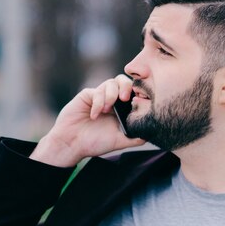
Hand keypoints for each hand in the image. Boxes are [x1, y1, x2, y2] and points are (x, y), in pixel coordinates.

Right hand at [30, 75, 144, 166]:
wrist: (72, 144)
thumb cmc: (95, 143)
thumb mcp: (120, 141)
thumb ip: (136, 137)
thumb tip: (152, 131)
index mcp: (122, 109)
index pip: (134, 93)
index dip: (138, 93)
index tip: (139, 101)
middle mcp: (112, 100)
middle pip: (124, 81)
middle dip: (126, 87)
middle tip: (124, 99)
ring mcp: (100, 96)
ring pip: (112, 82)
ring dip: (111, 95)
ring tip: (106, 110)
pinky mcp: (88, 95)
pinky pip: (97, 91)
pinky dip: (98, 102)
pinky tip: (94, 115)